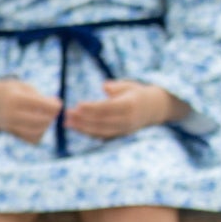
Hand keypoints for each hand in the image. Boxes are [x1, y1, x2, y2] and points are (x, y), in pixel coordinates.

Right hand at [0, 78, 63, 143]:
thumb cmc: (9, 91)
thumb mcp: (23, 87)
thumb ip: (40, 96)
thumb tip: (58, 107)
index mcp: (15, 98)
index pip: (43, 105)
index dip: (55, 106)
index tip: (58, 103)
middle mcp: (11, 114)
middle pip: (42, 120)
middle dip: (52, 116)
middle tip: (52, 111)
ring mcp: (9, 125)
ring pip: (37, 132)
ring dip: (45, 126)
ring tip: (45, 118)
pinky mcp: (10, 133)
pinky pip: (30, 139)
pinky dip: (38, 134)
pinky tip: (37, 126)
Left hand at [65, 78, 187, 140]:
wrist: (153, 109)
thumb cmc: (135, 93)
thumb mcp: (129, 85)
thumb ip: (117, 86)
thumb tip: (104, 86)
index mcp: (130, 105)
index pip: (108, 108)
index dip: (93, 108)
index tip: (78, 105)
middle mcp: (127, 119)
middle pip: (102, 121)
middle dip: (83, 119)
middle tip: (67, 113)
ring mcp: (124, 129)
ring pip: (101, 131)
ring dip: (82, 128)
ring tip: (67, 123)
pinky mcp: (120, 135)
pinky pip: (103, 136)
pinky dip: (89, 133)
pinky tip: (76, 127)